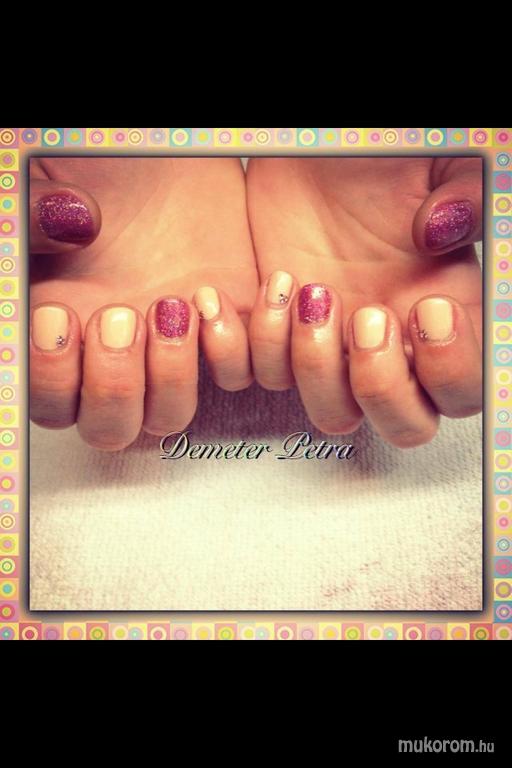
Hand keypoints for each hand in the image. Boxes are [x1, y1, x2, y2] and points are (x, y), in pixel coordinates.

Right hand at [30, 158, 257, 448]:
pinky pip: (234, 376)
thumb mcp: (49, 179)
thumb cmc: (104, 169)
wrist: (174, 155)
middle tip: (120, 318)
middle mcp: (115, 354)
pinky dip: (229, 349)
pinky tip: (211, 296)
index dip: (51, 376)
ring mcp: (170, 348)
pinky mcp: (225, 331)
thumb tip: (61, 227)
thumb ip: (33, 220)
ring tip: (172, 308)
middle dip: (115, 384)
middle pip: (110, 427)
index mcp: (61, 331)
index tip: (58, 315)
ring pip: (169, 416)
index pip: (49, 402)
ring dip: (171, 376)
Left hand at [246, 158, 481, 446]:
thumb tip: (449, 229)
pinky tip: (275, 286)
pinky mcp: (283, 338)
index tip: (427, 310)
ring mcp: (335, 347)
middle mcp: (393, 343)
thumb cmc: (370, 159)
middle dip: (382, 385)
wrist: (302, 155)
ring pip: (336, 413)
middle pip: (405, 423)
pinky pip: (271, 376)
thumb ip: (461, 191)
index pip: (464, 387)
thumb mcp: (431, 160)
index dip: (451, 369)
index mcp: (443, 311)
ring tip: (314, 294)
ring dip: (319, 368)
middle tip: (368, 318)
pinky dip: (265, 343)